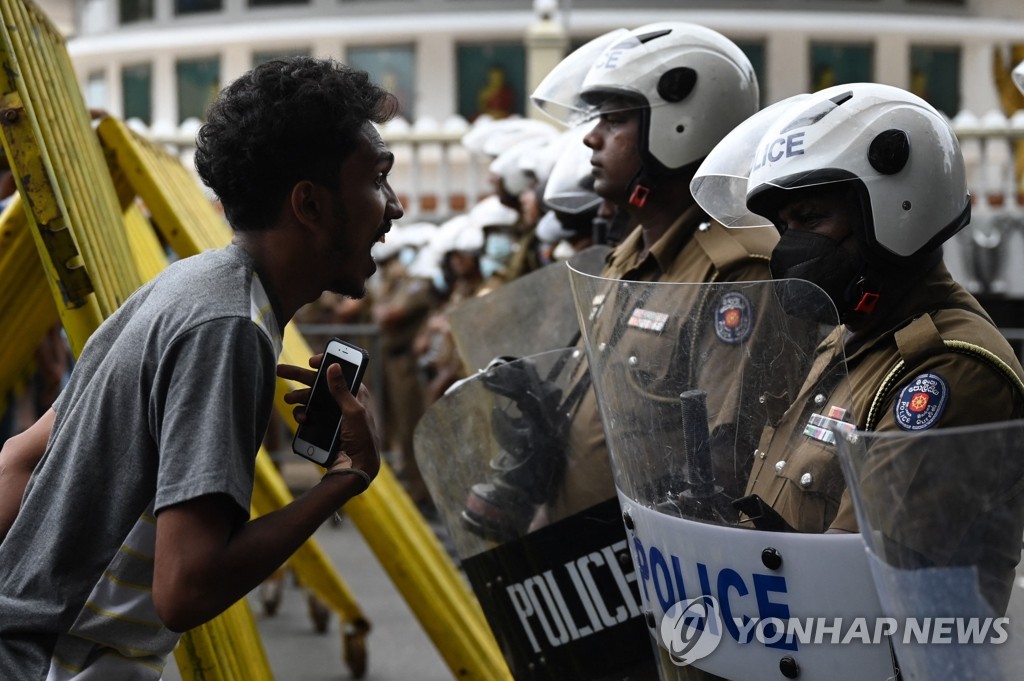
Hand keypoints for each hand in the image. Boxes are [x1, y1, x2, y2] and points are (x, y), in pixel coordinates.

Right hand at [277, 356, 380, 479]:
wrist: (355, 467)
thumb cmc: (362, 439)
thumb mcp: (353, 412)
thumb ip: (342, 390)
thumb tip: (333, 366)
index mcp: (355, 394)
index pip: (339, 372)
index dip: (326, 364)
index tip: (311, 361)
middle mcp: (342, 402)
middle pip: (319, 384)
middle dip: (300, 377)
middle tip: (280, 370)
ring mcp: (330, 414)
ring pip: (310, 399)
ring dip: (299, 397)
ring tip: (289, 399)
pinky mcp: (321, 426)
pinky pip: (308, 416)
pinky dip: (302, 415)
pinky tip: (302, 419)